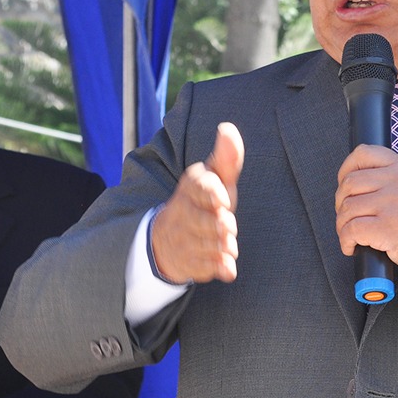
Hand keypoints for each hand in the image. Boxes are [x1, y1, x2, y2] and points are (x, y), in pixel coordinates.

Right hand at [151, 122, 244, 283]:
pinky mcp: (187, 263)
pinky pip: (207, 268)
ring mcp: (183, 239)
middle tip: (228, 226)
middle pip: (209, 221)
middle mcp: (183, 212)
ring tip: (228, 243)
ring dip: (224, 247)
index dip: (214, 194)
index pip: (201, 187)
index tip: (224, 201)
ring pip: (209, 246)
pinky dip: (220, 268)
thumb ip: (226, 158)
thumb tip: (227, 129)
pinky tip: (227, 266)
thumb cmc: (205, 201)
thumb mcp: (215, 178)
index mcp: (191, 187)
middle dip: (222, 225)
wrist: (169, 237)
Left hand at [335, 144, 397, 282]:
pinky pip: (351, 230)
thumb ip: (395, 181)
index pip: (363, 153)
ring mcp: (391, 204)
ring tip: (351, 236)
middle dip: (341, 203)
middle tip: (347, 217)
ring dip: (343, 225)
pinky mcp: (386, 228)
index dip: (346, 169)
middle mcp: (397, 181)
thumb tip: (363, 189)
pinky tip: (353, 247)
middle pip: (349, 183)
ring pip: (348, 208)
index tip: (343, 185)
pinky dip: (346, 241)